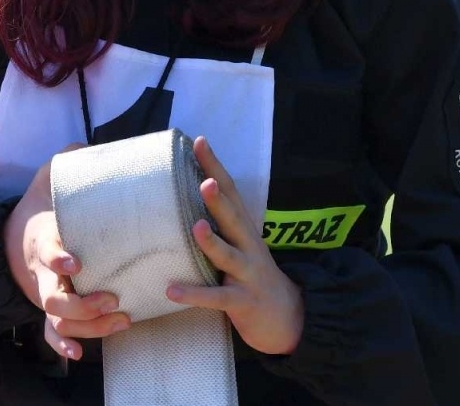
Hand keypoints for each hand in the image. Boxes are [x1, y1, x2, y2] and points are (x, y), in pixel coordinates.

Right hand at [2, 145, 130, 359]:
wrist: (13, 236)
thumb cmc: (41, 207)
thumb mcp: (49, 179)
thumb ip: (70, 160)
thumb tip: (91, 144)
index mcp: (43, 241)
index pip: (47, 252)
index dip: (59, 259)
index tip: (76, 261)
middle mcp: (43, 273)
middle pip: (53, 298)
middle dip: (83, 303)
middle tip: (112, 297)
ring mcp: (46, 293)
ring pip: (59, 320)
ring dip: (89, 326)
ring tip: (121, 319)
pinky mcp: (50, 308)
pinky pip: (51, 334)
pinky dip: (63, 345)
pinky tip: (80, 354)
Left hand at [165, 135, 305, 355]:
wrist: (288, 318)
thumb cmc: (251, 276)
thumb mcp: (240, 246)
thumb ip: (220, 225)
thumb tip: (185, 199)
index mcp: (244, 230)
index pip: (230, 192)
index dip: (215, 167)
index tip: (199, 141)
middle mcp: (248, 247)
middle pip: (234, 218)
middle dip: (219, 199)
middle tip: (204, 180)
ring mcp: (247, 274)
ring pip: (229, 256)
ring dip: (212, 242)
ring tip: (195, 227)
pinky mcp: (242, 302)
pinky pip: (217, 298)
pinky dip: (195, 294)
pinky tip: (172, 290)